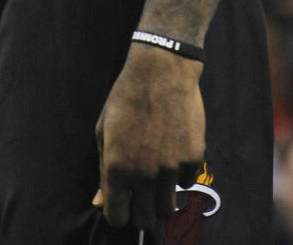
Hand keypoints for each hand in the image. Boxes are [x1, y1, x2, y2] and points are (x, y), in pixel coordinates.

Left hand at [94, 42, 204, 229]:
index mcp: (117, 167)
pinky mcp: (193, 159)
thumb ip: (102, 169)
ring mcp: (171, 169)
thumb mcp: (104, 130)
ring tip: (156, 177)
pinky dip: (179, 176)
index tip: (121, 203)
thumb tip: (99, 202)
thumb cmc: (125, 98)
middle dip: (140, 210)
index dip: (118, 213)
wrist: (160, 72)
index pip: (117, 216)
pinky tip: (172, 154)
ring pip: (168, 209)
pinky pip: (186, 184)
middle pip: (145, 219)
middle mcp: (144, 174)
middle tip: (140, 193)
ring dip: (160, 199)